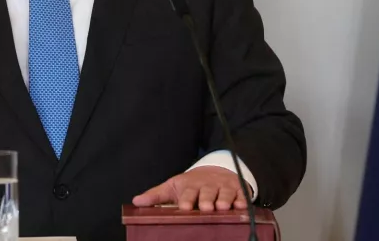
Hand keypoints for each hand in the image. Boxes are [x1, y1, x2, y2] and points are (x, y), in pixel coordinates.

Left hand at [132, 166, 251, 210]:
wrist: (216, 170)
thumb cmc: (191, 185)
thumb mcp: (173, 187)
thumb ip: (156, 195)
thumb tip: (135, 202)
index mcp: (190, 185)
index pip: (188, 192)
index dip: (186, 199)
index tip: (184, 207)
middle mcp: (207, 185)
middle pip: (207, 192)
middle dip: (206, 199)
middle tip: (205, 207)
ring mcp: (223, 187)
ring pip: (224, 193)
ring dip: (224, 199)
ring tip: (222, 208)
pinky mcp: (237, 190)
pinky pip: (241, 195)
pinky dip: (242, 200)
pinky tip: (242, 206)